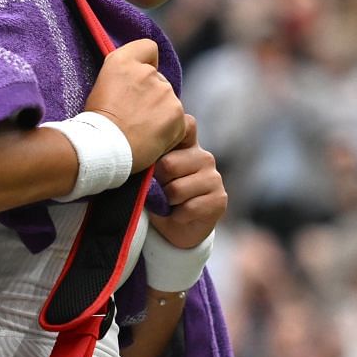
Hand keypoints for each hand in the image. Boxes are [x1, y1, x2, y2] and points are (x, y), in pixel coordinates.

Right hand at [83, 39, 186, 171]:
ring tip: (141, 131)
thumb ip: (125, 76)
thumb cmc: (96, 123)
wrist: (102, 148)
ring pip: (169, 101)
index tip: (138, 79)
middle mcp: (146, 71)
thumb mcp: (102, 87)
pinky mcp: (177, 112)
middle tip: (134, 117)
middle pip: (159, 80)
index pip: (148, 48)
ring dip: (161, 113)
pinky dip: (170, 131)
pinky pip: (179, 120)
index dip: (147, 63)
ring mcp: (164, 91)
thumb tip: (138, 83)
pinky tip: (153, 140)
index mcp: (122, 61)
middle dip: (151, 96)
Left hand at [146, 115, 225, 250]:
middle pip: (169, 164)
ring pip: (177, 189)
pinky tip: (177, 214)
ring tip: (166, 203)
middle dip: (156, 183)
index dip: (162, 143)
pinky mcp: (219, 199)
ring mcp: (214, 177)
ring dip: (165, 202)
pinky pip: (189, 207)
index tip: (150, 158)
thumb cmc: (154, 194)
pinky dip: (176, 215)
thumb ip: (148, 157)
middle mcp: (203, 156)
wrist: (170, 229)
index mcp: (185, 143)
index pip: (182, 127)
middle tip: (156, 191)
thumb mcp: (147, 171)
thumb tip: (136, 155)